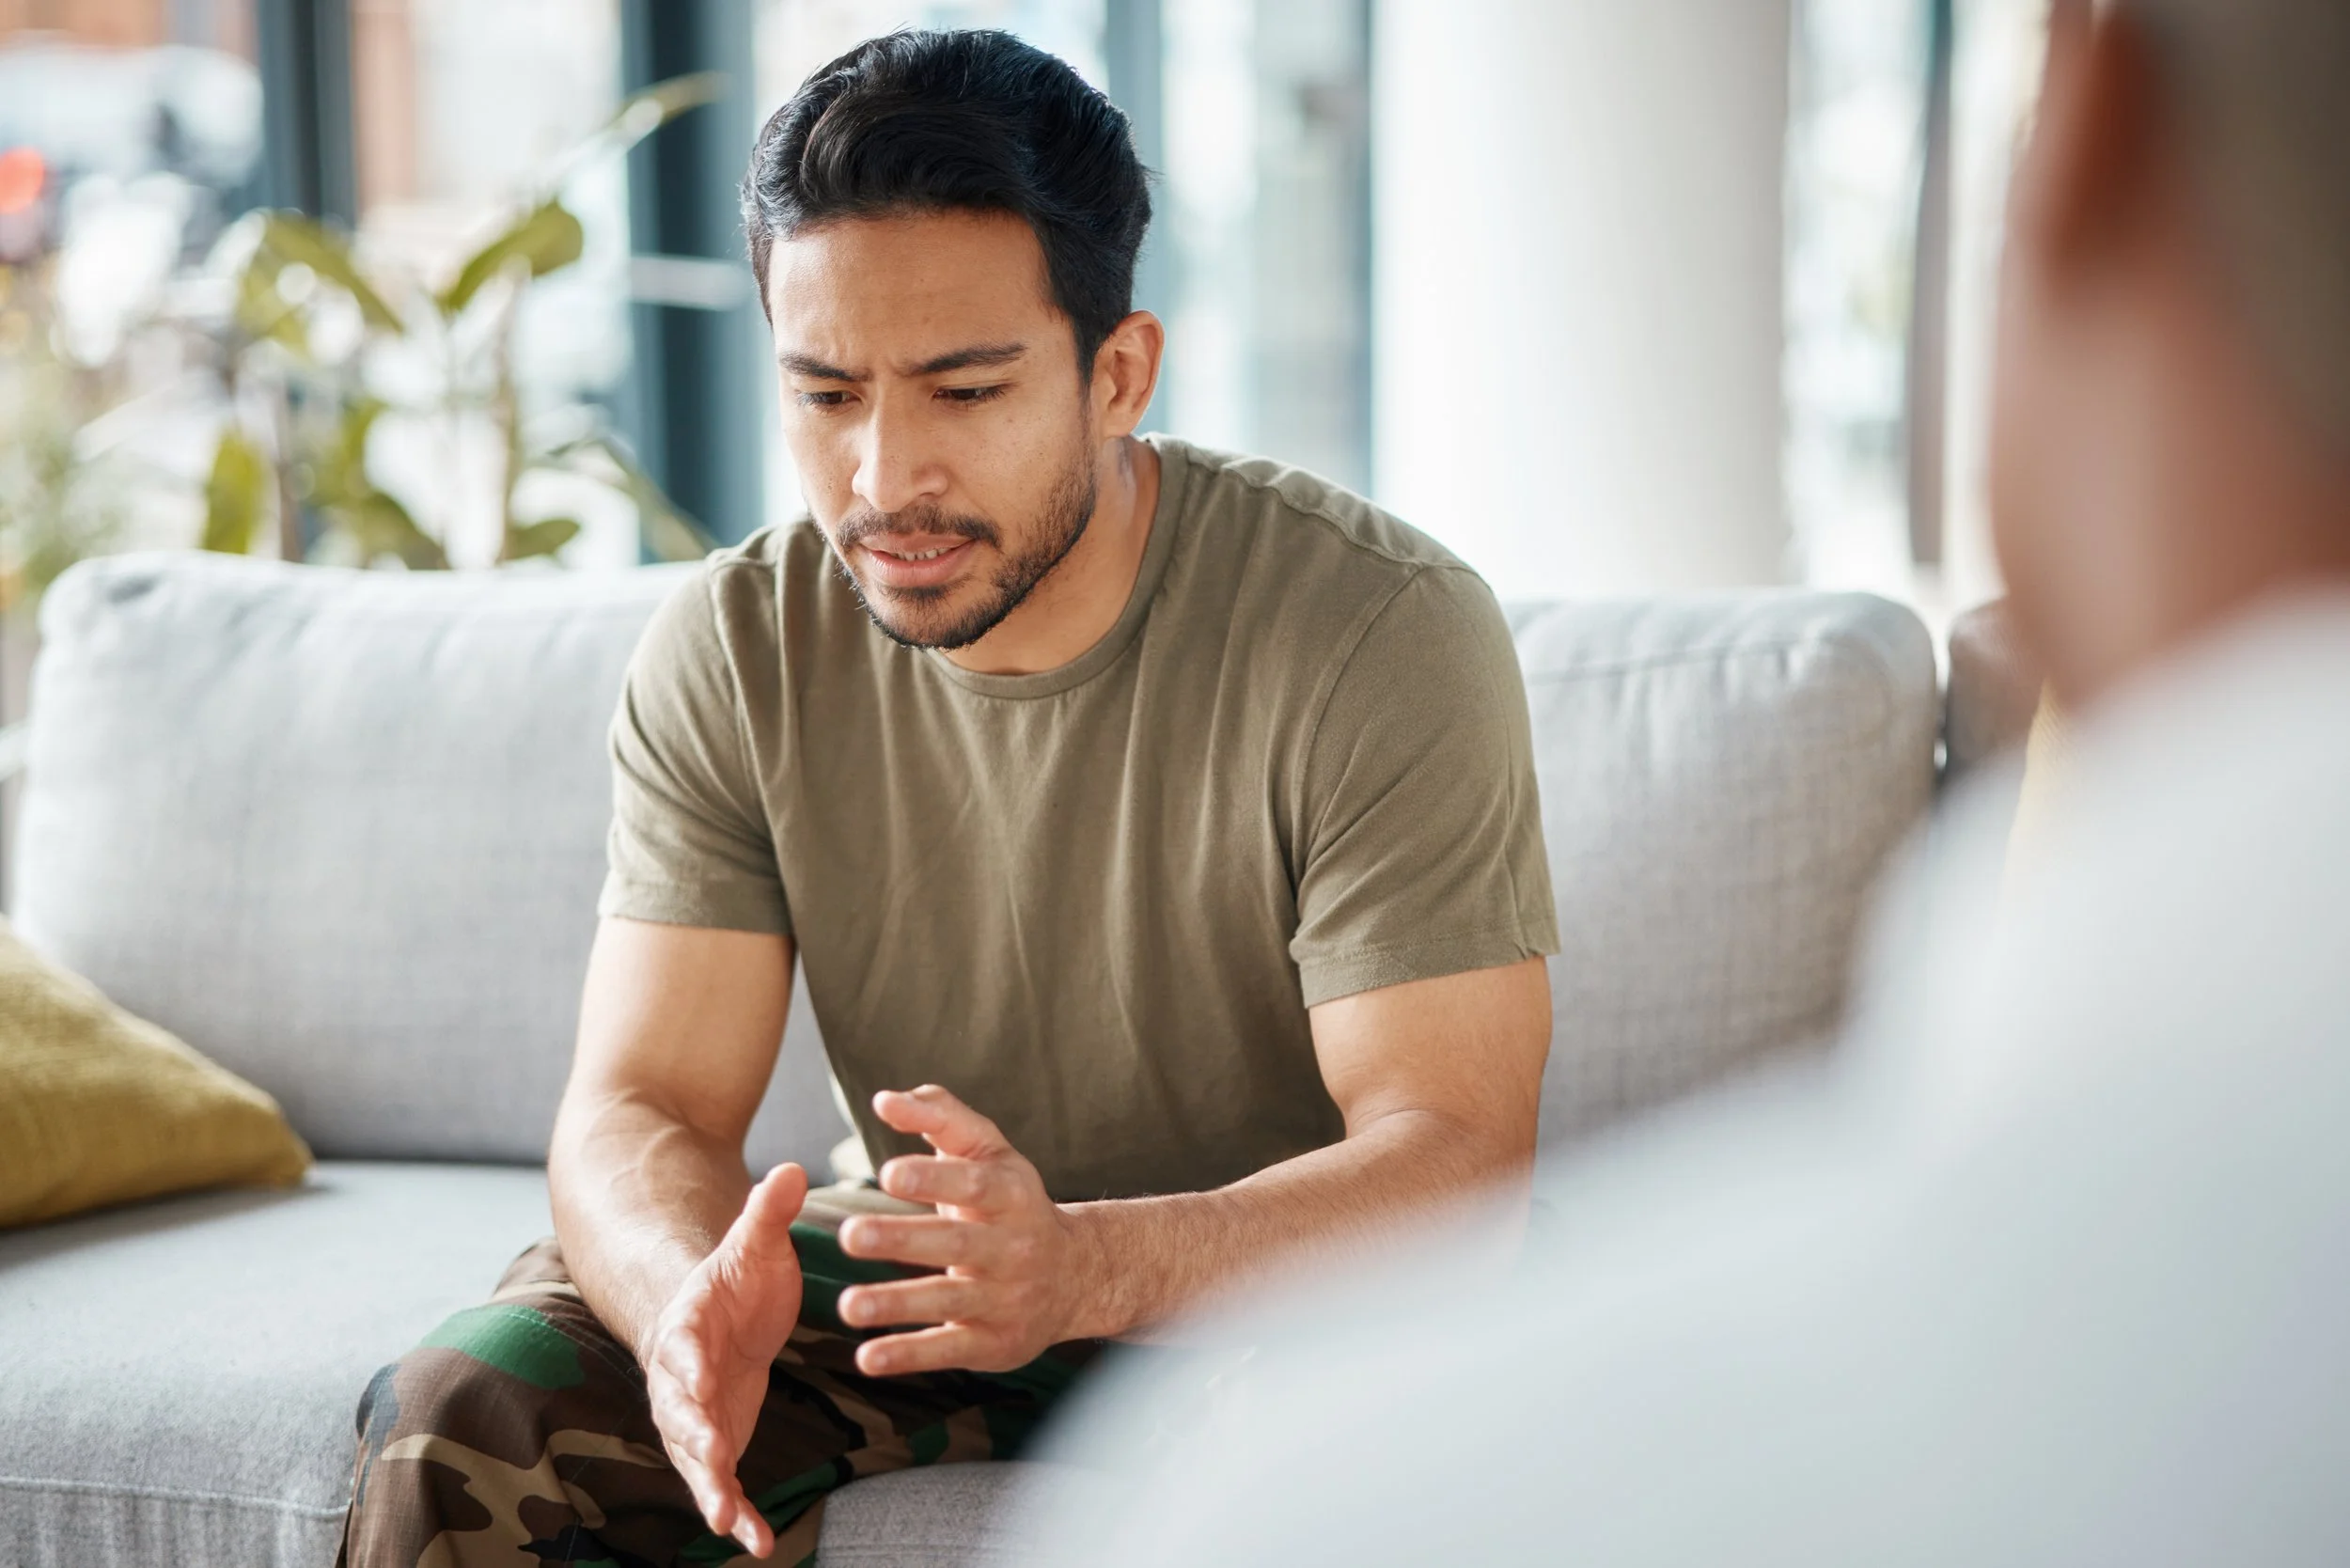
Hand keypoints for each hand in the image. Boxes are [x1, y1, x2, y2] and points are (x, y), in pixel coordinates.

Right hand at [641, 1161, 808, 1558]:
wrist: (714, 1314)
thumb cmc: (734, 1279)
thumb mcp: (753, 1245)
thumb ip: (766, 1214)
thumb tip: (789, 1166)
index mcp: (687, 1328)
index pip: (681, 1349)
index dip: (687, 1368)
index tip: (697, 1386)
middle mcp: (680, 1380)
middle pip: (679, 1414)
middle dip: (694, 1442)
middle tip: (713, 1468)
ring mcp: (695, 1416)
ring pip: (696, 1459)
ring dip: (711, 1491)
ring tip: (728, 1524)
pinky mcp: (716, 1441)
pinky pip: (723, 1482)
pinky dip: (737, 1511)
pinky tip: (759, 1542)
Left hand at [837, 1085, 1095, 1374]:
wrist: (1075, 1276)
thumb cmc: (1010, 1204)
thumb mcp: (989, 1153)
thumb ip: (940, 1118)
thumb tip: (885, 1099)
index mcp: (1011, 1193)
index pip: (973, 1183)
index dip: (933, 1177)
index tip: (888, 1173)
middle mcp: (1013, 1246)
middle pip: (957, 1242)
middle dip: (903, 1240)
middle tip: (851, 1235)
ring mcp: (1006, 1298)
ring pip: (948, 1301)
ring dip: (897, 1304)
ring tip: (848, 1306)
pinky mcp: (994, 1343)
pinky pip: (948, 1349)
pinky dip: (908, 1355)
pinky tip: (868, 1357)